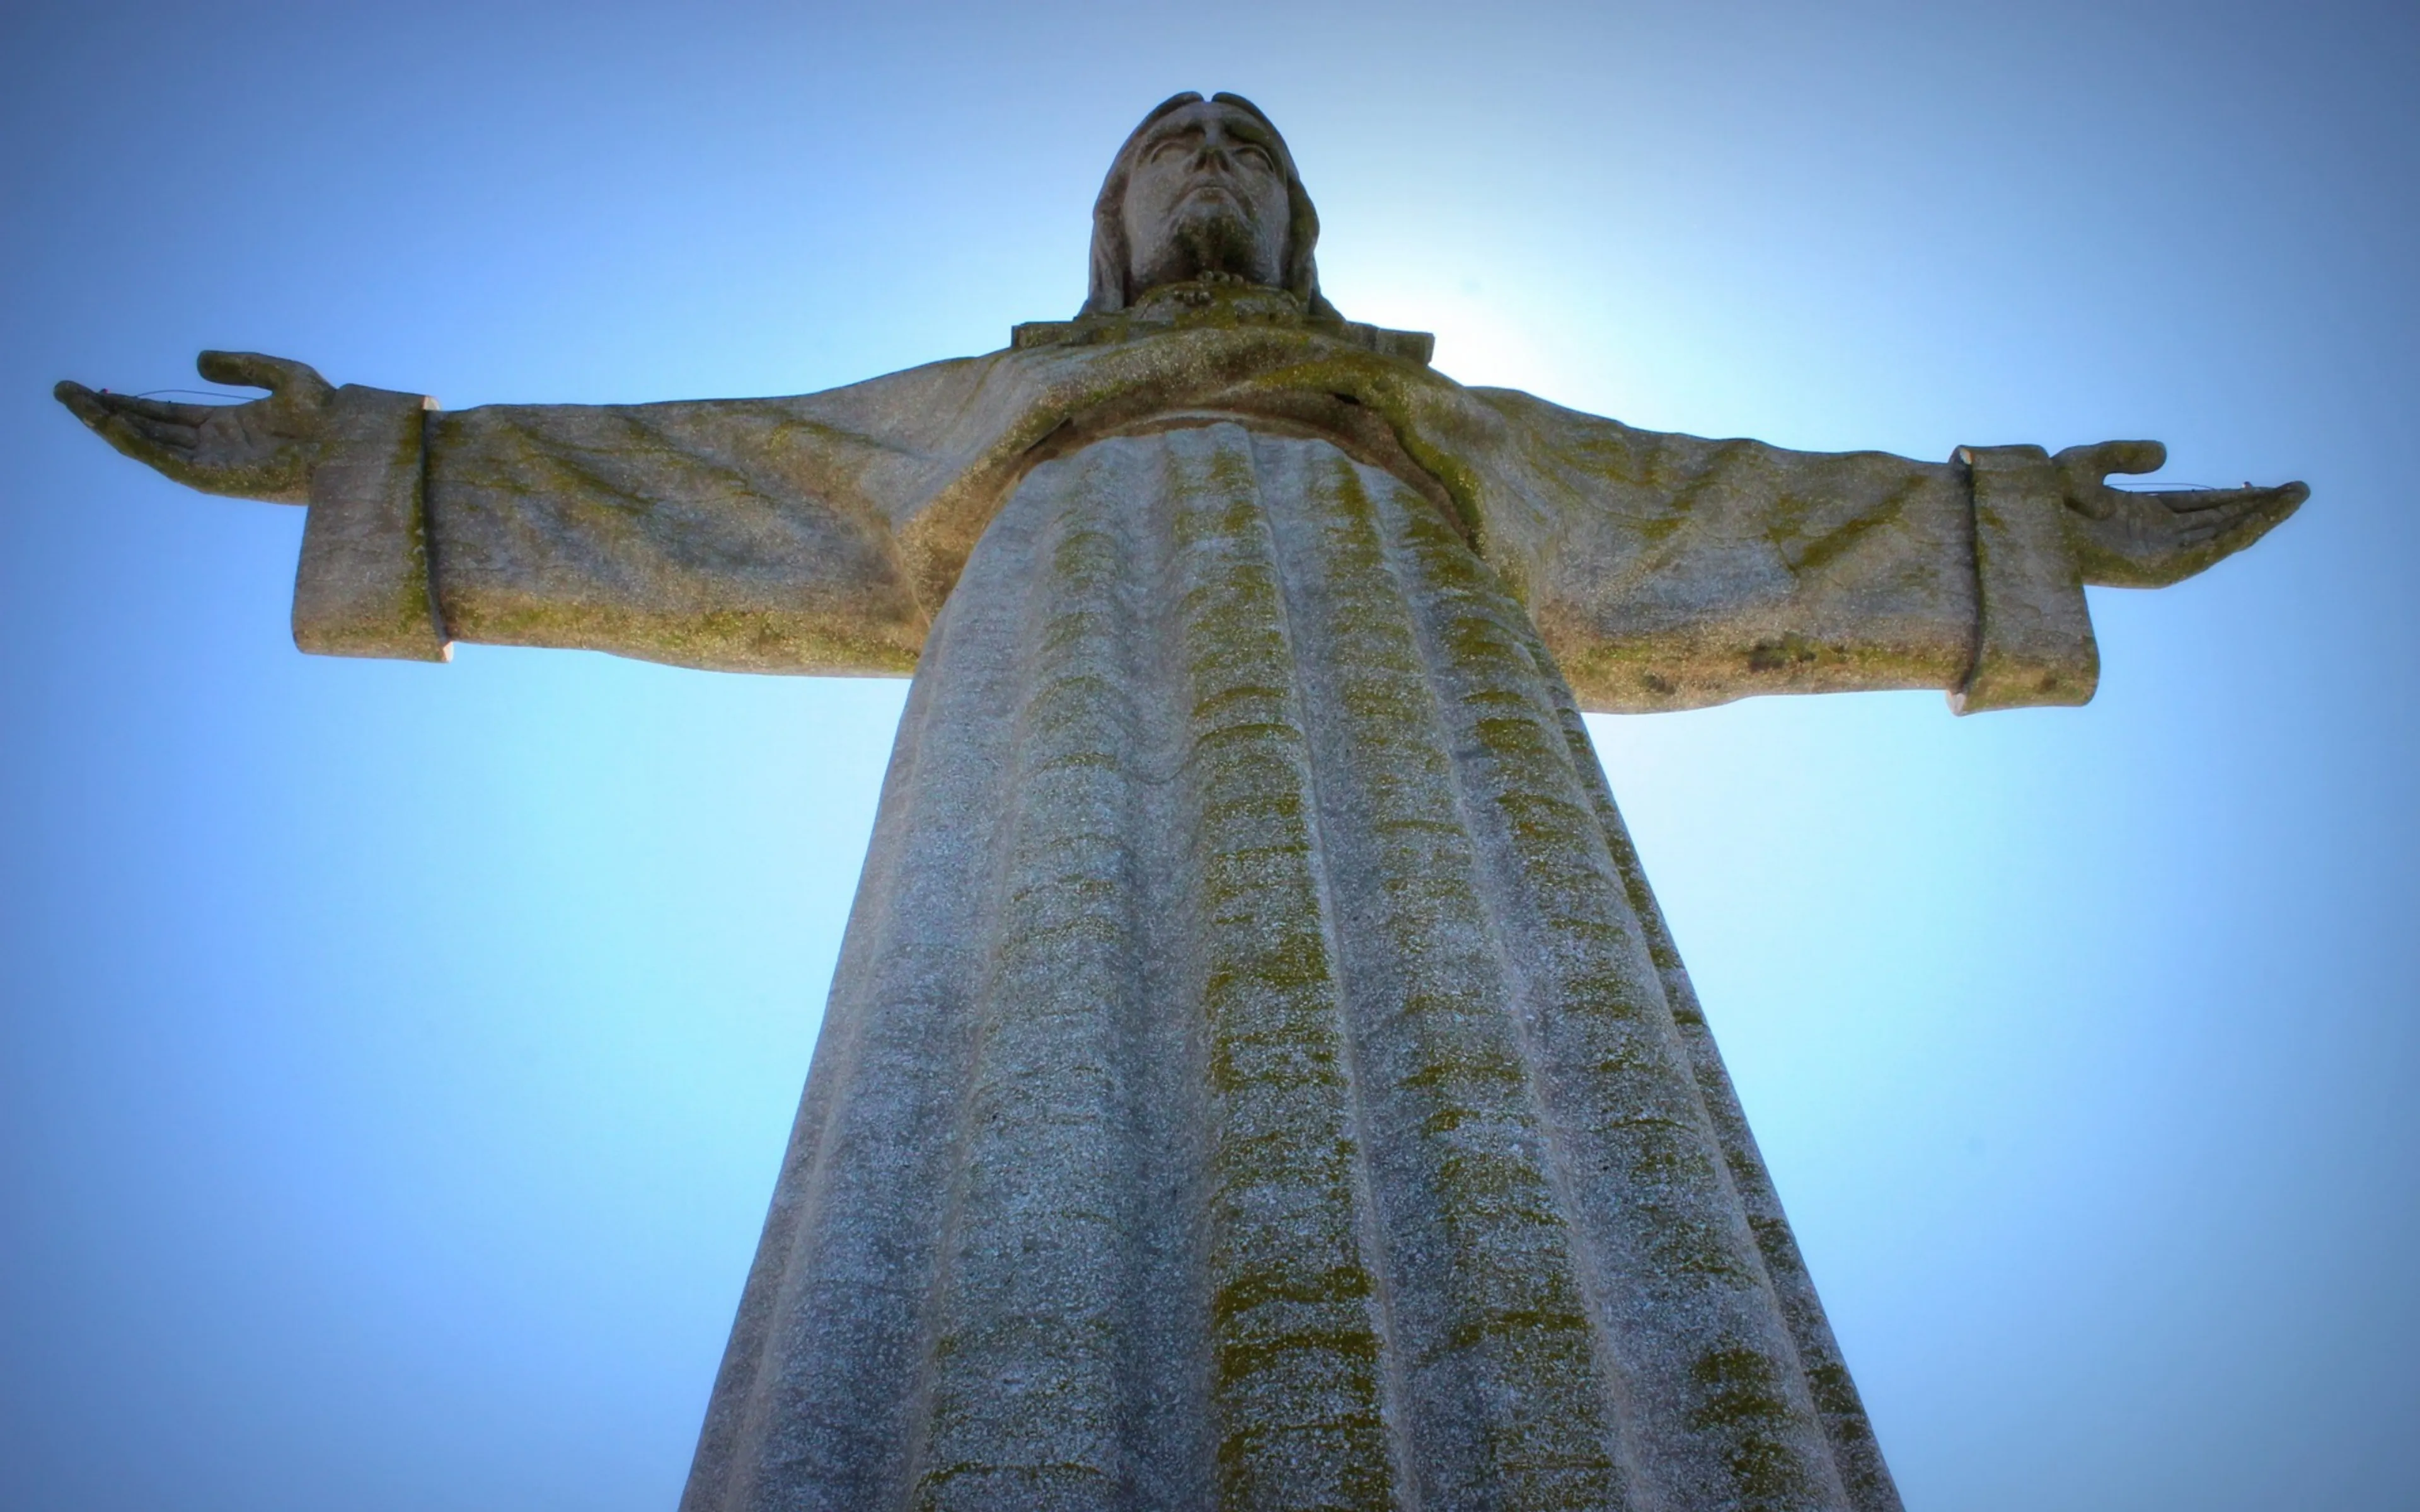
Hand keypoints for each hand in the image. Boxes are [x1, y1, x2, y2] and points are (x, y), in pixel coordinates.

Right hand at [54, 352, 334, 502]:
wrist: (349, 440)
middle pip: (149, 430)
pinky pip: (166, 461)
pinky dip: (136, 443)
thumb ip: (239, 366)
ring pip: (148, 446)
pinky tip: (110, 423)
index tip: (98, 390)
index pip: (167, 416)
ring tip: (73, 402)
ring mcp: (213, 463)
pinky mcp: (216, 478)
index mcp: (227, 426)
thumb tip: (196, 362)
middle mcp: (215, 446)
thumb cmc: (328, 412)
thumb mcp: (280, 375)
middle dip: (107, 413)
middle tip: (67, 393)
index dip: (132, 404)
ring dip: (109, 425)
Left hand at [2055, 440, 2305, 587]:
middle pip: (2218, 520)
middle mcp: (2153, 537)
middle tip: (2297, 490)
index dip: (2234, 496)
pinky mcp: (2158, 570)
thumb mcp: (2089, 462)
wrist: (2029, 520)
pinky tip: (2265, 517)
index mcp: (2140, 516)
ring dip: (2259, 518)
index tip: (2268, 487)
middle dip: (2257, 506)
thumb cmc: (2044, 496)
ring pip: (2221, 535)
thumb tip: (2166, 456)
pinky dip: (2238, 534)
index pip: (2199, 506)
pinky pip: (2208, 550)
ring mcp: (2157, 555)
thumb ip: (2126, 456)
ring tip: (2295, 497)